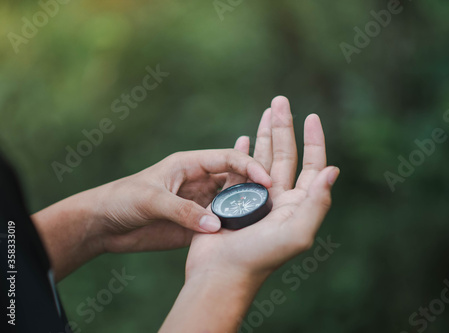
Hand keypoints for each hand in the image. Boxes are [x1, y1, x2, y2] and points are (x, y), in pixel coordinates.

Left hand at [96, 150, 271, 252]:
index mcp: (191, 164)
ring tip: (269, 216)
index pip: (228, 159)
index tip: (266, 181)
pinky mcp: (196, 225)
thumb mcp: (152, 200)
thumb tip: (216, 226)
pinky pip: (221, 223)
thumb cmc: (123, 199)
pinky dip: (234, 227)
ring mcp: (199, 204)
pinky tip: (249, 233)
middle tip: (278, 199)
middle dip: (255, 185)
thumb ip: (184, 212)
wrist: (104, 224)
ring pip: (232, 202)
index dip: (250, 166)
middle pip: (236, 179)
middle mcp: (200, 182)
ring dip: (247, 208)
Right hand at [185, 96, 338, 282]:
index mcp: (297, 205)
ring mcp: (255, 199)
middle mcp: (279, 199)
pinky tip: (242, 138)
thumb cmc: (259, 257)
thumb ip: (317, 203)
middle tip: (281, 101)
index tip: (312, 116)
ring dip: (265, 134)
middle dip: (284, 127)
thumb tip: (332, 171)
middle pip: (285, 155)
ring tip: (266, 111)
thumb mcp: (297, 233)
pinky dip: (240, 153)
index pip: (311, 166)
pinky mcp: (232, 200)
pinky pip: (238, 169)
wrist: (220, 274)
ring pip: (263, 158)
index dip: (314, 141)